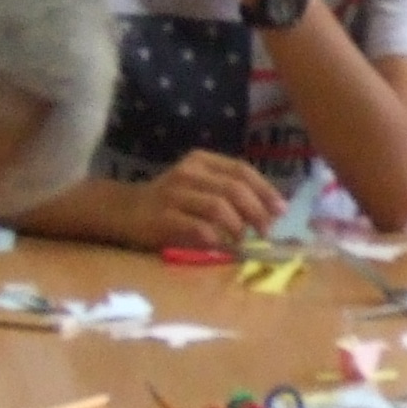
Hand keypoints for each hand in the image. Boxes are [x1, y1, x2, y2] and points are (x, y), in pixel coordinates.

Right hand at [129, 151, 285, 248]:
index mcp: (202, 161)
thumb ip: (228, 192)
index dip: (265, 190)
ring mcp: (174, 194)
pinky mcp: (162, 217)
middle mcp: (189, 173)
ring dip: (237, 226)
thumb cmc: (172, 201)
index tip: (281, 211)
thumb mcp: (199, 186)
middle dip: (256, 211)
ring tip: (243, 240)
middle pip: (233, 188)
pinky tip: (221, 246)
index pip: (241, 170)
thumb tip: (270, 212)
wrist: (125, 209)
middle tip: (266, 231)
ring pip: (217, 206)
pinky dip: (215, 238)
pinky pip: (197, 227)